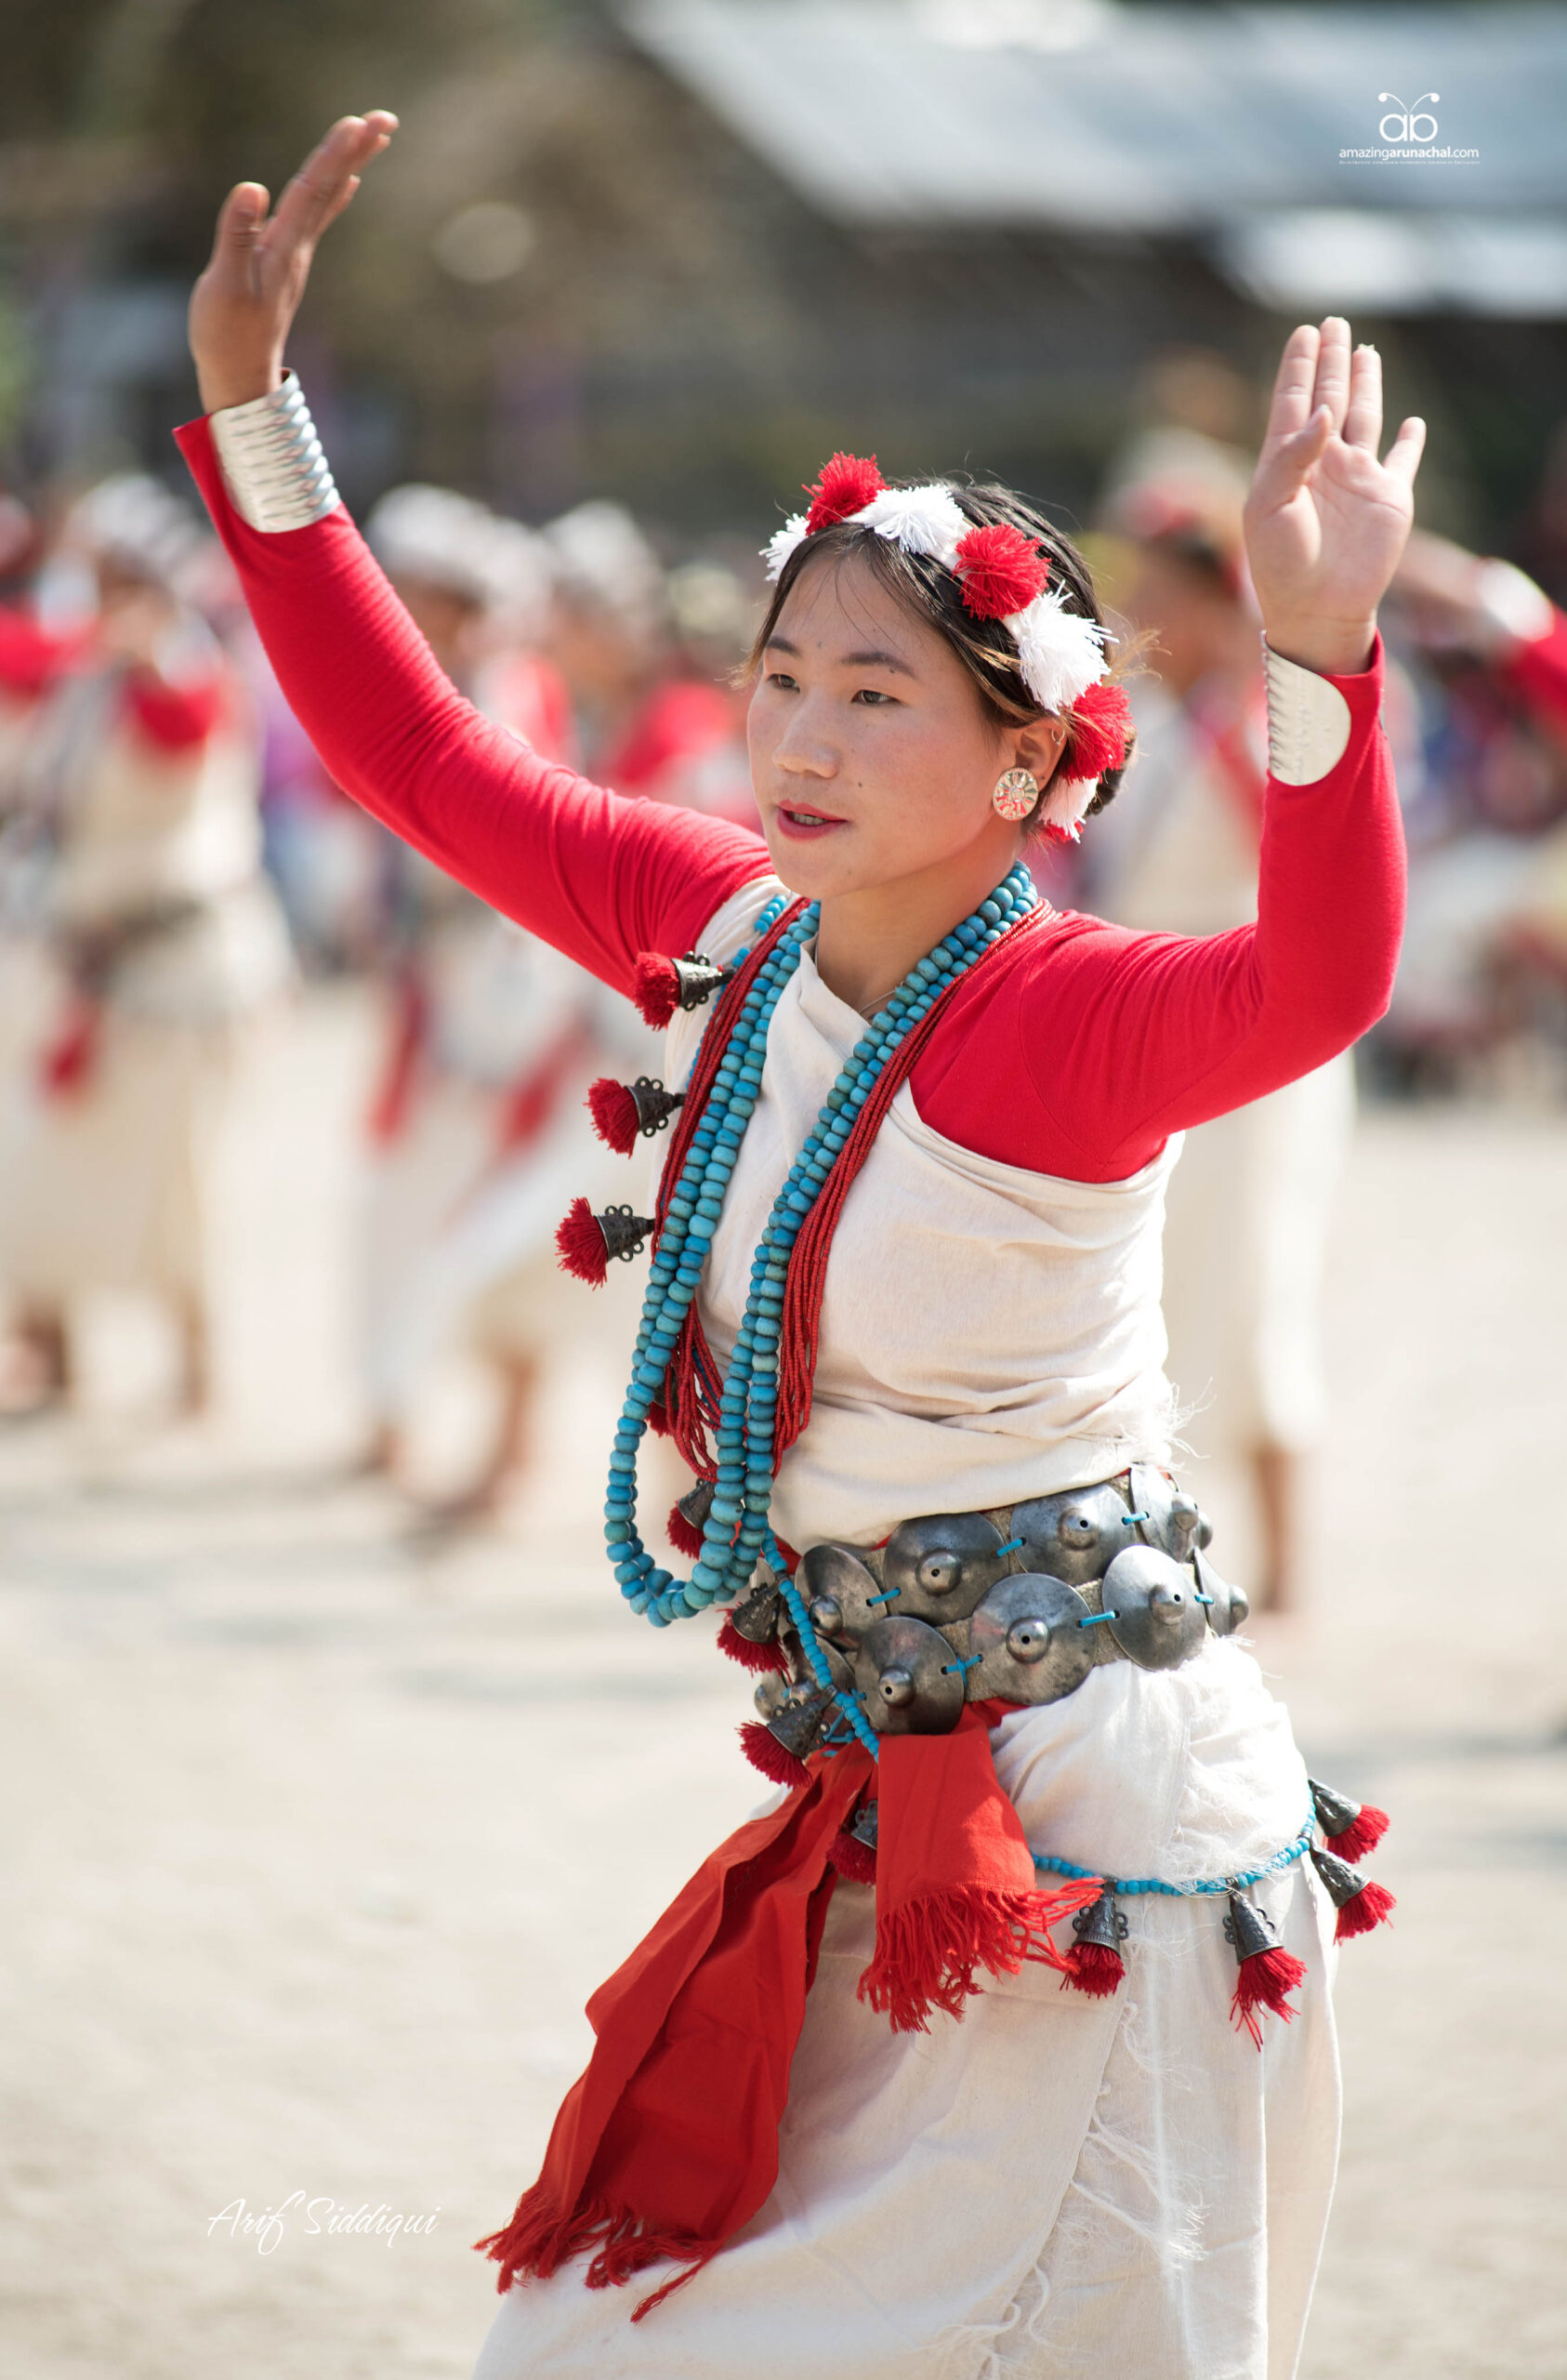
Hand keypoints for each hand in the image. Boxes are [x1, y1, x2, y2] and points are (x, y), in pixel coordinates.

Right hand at [188, 113, 397, 414]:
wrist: (240, 380)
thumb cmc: (225, 336)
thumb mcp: (223, 285)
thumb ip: (237, 236)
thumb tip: (253, 188)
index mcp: (283, 248)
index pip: (312, 191)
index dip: (333, 155)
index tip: (357, 123)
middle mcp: (297, 248)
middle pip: (330, 188)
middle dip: (355, 150)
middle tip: (385, 117)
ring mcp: (296, 256)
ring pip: (328, 198)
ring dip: (350, 163)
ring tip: (374, 134)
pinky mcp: (287, 263)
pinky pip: (318, 217)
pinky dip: (334, 193)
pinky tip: (348, 181)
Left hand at [1243, 318, 1424, 675]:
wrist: (1315, 610)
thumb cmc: (1281, 563)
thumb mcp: (1269, 506)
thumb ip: (1292, 455)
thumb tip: (1324, 410)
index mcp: (1287, 463)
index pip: (1293, 403)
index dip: (1299, 367)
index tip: (1303, 333)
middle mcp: (1324, 464)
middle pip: (1330, 398)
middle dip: (1331, 361)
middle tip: (1334, 323)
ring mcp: (1358, 479)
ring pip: (1365, 417)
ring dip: (1365, 384)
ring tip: (1365, 352)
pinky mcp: (1389, 498)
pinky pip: (1403, 461)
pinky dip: (1411, 442)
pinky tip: (1414, 423)